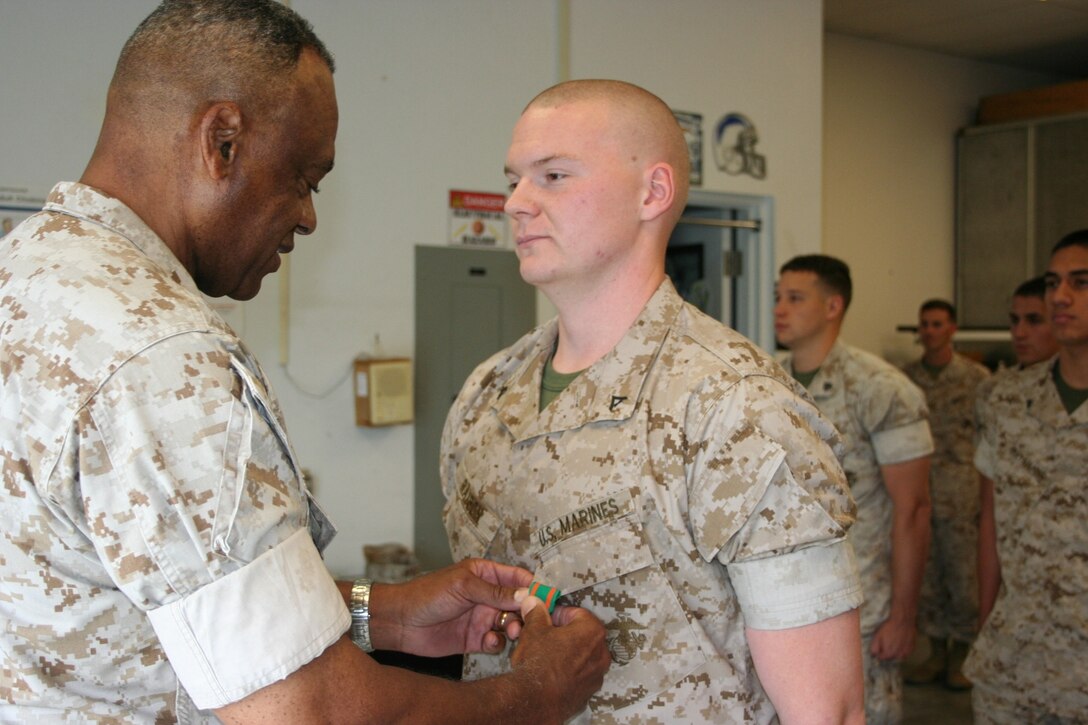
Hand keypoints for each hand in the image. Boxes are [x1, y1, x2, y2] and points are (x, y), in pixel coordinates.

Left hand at [373, 558, 531, 656]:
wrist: (401, 622)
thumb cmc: (427, 594)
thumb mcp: (463, 586)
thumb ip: (495, 591)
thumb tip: (526, 594)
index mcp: (486, 574)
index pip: (518, 578)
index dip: (534, 587)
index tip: (548, 599)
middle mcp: (488, 596)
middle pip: (519, 604)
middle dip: (528, 613)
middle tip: (530, 622)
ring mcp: (482, 618)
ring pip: (510, 624)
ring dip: (514, 629)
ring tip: (510, 632)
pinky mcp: (475, 639)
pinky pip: (496, 642)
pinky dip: (497, 643)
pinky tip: (489, 642)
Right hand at [508, 593, 610, 722]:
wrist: (535, 700)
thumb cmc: (538, 661)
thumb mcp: (534, 630)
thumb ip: (537, 613)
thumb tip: (534, 603)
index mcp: (592, 631)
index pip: (578, 613)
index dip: (559, 613)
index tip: (547, 617)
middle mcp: (601, 653)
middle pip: (582, 634)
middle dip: (564, 632)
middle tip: (545, 634)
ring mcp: (597, 675)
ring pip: (582, 655)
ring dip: (568, 652)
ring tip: (546, 654)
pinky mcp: (589, 692)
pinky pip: (580, 674)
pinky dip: (569, 671)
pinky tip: (552, 672)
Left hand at [870, 615, 915, 661]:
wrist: (903, 621)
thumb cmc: (889, 628)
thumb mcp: (877, 636)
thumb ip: (875, 647)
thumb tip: (874, 655)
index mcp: (889, 653)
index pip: (882, 658)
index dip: (879, 653)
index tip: (879, 648)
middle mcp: (898, 655)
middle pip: (890, 658)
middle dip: (887, 653)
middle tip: (886, 644)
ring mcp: (906, 652)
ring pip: (899, 656)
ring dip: (895, 652)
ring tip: (893, 643)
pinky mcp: (912, 648)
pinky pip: (906, 653)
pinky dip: (902, 650)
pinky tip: (900, 643)